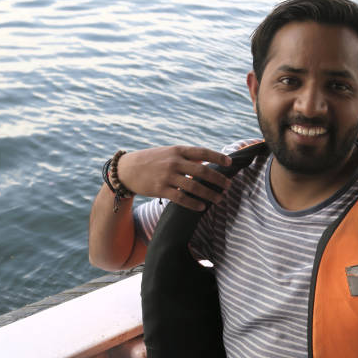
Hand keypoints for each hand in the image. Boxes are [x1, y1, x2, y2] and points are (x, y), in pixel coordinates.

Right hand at [117, 146, 231, 210]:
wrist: (127, 169)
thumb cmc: (151, 160)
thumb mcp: (168, 152)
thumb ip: (185, 156)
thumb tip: (206, 162)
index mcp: (177, 150)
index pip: (202, 152)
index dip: (218, 157)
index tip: (230, 163)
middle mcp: (174, 162)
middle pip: (202, 171)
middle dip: (218, 179)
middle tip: (228, 185)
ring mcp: (167, 176)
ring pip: (194, 187)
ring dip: (210, 194)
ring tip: (219, 198)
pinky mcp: (160, 189)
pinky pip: (181, 198)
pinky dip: (193, 203)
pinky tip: (202, 207)